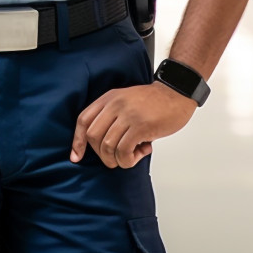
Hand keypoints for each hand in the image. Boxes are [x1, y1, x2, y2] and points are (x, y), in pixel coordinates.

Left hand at [71, 81, 196, 167]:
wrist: (176, 93)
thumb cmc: (153, 101)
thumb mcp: (125, 102)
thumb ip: (112, 118)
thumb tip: (104, 147)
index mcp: (108, 99)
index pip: (83, 120)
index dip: (77, 141)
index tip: (76, 156)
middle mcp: (114, 105)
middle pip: (93, 136)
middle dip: (102, 154)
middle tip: (116, 158)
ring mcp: (127, 115)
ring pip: (107, 146)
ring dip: (117, 159)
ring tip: (131, 156)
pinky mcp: (140, 126)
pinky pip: (124, 150)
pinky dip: (128, 160)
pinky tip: (139, 153)